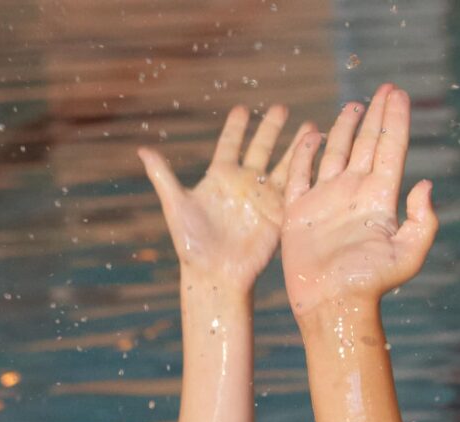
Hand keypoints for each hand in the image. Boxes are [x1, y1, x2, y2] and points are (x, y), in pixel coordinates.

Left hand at [140, 105, 309, 291]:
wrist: (217, 274)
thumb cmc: (192, 243)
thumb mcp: (176, 205)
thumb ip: (163, 175)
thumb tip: (142, 149)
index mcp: (219, 177)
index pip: (230, 144)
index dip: (236, 127)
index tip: (242, 109)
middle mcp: (243, 184)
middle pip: (261, 148)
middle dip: (271, 128)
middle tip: (281, 108)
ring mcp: (264, 198)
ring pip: (283, 164)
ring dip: (296, 145)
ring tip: (310, 126)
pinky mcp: (279, 213)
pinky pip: (294, 187)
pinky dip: (306, 169)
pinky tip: (317, 154)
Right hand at [280, 85, 437, 318]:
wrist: (332, 305)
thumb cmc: (369, 285)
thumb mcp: (407, 255)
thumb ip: (423, 221)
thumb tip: (426, 184)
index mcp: (379, 200)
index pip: (390, 149)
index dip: (395, 120)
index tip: (398, 93)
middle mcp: (355, 195)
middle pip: (368, 144)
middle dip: (376, 116)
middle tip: (384, 88)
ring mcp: (327, 201)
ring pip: (336, 153)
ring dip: (346, 128)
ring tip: (355, 105)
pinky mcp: (300, 211)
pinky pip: (301, 173)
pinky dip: (305, 152)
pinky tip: (312, 134)